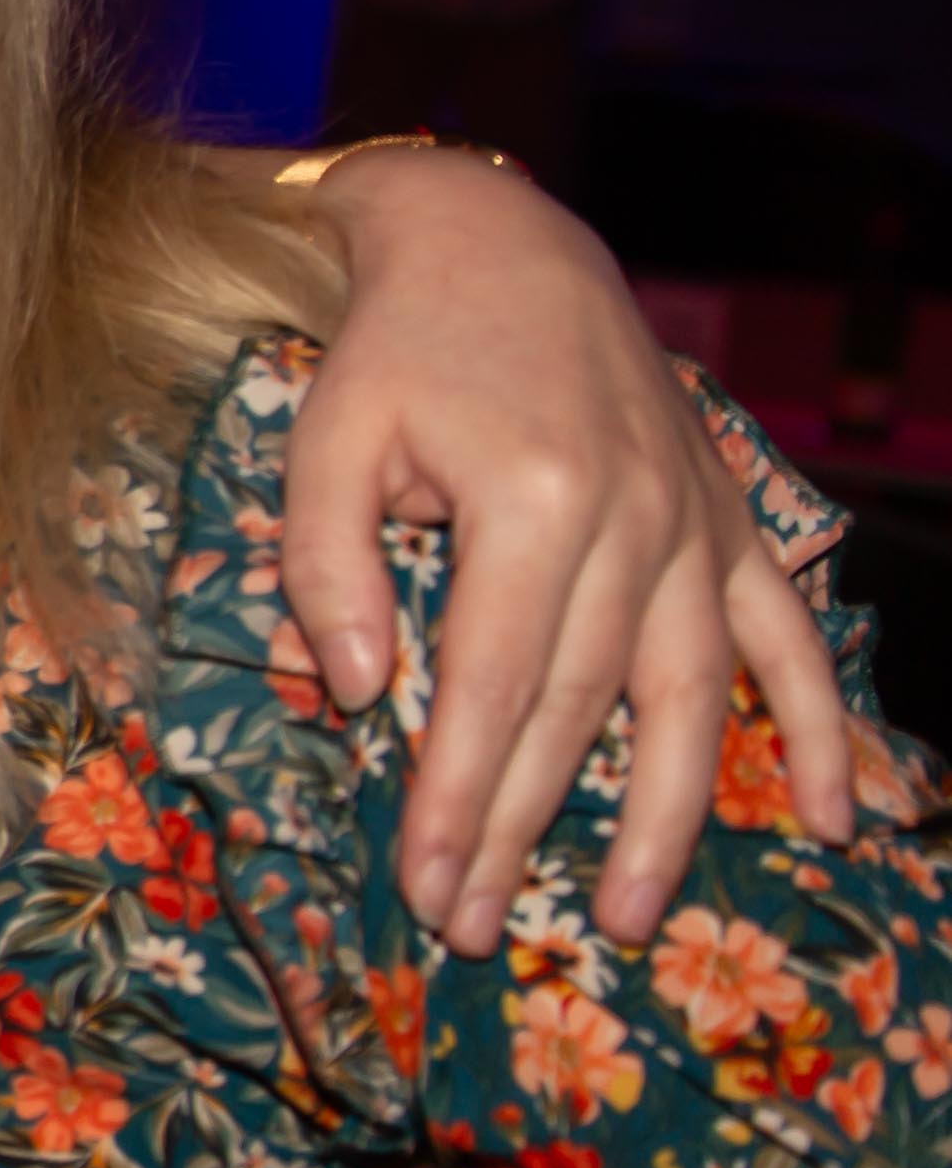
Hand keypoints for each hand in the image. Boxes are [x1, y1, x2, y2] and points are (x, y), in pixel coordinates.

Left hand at [282, 146, 856, 953]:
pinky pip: (787, 636)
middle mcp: (637, 520)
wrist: (496, 244)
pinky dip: (820, 724)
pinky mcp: (725, 518)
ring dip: (664, 813)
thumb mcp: (326, 437)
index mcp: (536, 501)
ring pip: (689, 696)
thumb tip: (357, 690)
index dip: (459, 797)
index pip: (492, 687)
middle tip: (473, 923)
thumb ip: (326, 563)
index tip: (425, 884)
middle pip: (580, 710)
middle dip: (526, 828)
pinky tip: (841, 812)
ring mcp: (695, 523)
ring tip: (624, 913)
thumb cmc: (395, 351)